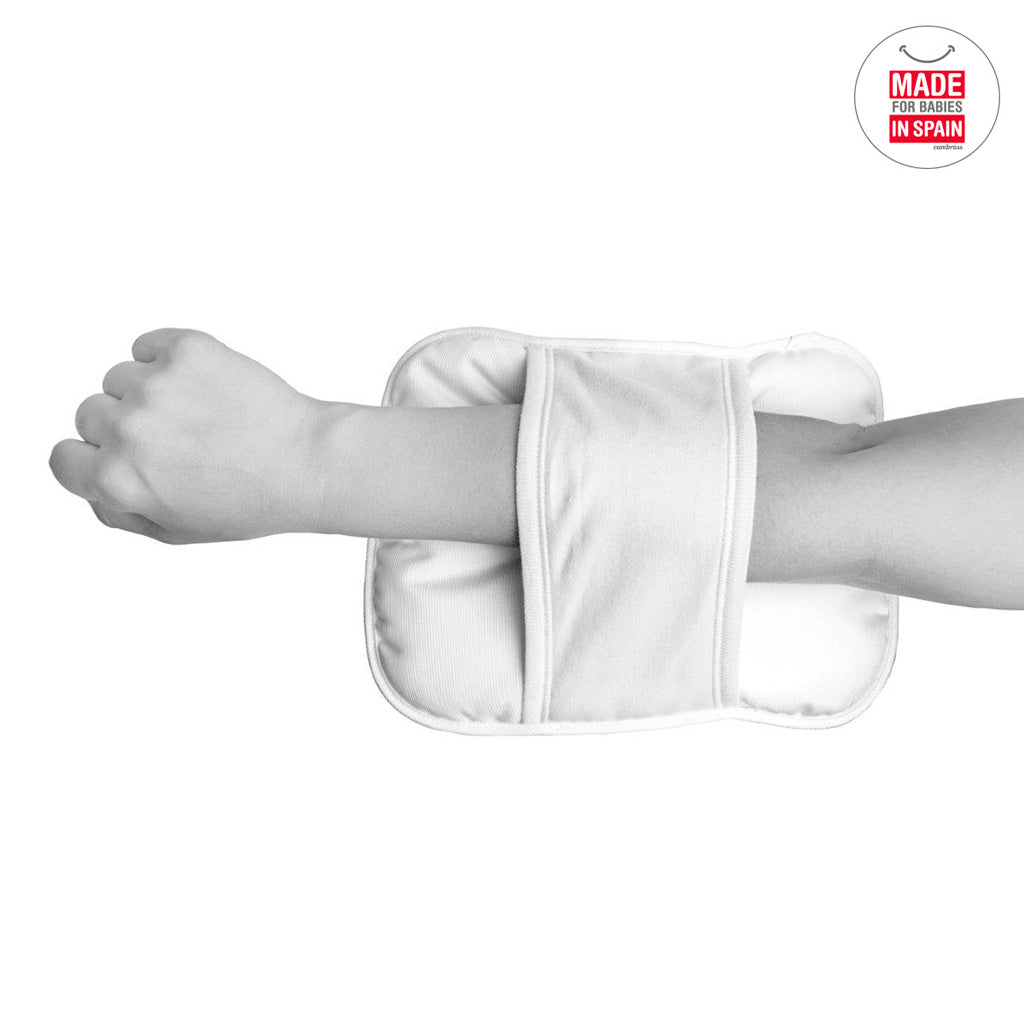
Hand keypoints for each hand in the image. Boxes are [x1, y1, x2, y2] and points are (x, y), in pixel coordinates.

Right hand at [50, 329, 325, 542]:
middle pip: (90, 414)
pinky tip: (203, 386)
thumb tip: (91, 482)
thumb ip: (119, 510)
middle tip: (178, 441)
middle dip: (125, 427)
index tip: (123, 458)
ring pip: (121, 379)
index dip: (94, 461)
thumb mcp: (176, 529)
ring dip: (150, 393)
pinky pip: (148, 345)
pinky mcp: (186, 349)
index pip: (63, 458)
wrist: (308, 462)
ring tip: (200, 415)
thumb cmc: (253, 499)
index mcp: (118, 479)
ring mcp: (155, 385)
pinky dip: (168, 360)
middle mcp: (128, 430)